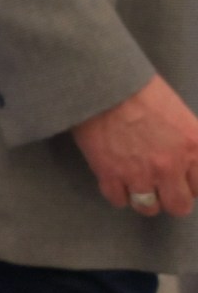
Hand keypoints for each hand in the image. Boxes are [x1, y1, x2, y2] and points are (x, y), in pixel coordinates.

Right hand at [71, 74, 197, 216]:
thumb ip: (187, 143)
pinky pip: (118, 200)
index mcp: (193, 148)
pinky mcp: (110, 174)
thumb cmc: (141, 91)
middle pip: (178, 205)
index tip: (180, 179)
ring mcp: (139, 173)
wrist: (104, 84)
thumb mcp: (180, 115)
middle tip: (159, 186)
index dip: (189, 184)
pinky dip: (118, 193)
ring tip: (136, 185)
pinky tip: (116, 180)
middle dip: (170, 198)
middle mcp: (170, 166)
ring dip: (143, 199)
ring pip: (148, 207)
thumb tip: (184, 159)